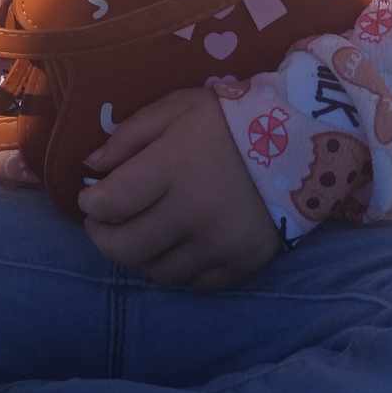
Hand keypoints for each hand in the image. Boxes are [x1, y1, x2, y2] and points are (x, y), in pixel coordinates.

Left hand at [77, 86, 283, 290]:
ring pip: (157, 272)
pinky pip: (194, 284)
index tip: (91, 198)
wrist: (301, 142)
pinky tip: (176, 247)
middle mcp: (192, 213)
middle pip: (126, 248)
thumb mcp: (177, 108)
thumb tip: (91, 166)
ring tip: (140, 234)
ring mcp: (218, 245)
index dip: (91, 205)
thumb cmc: (230, 120)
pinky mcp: (241, 264)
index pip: (111, 203)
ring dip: (139, 256)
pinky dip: (178, 270)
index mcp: (172, 168)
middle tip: (103, 224)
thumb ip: (129, 135)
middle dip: (103, 237)